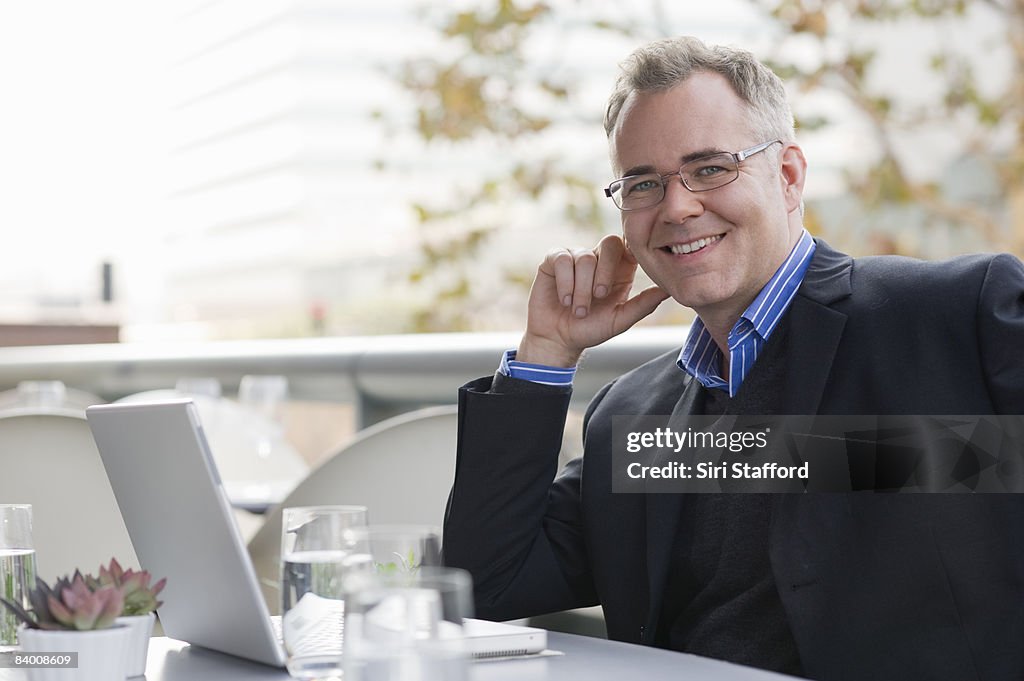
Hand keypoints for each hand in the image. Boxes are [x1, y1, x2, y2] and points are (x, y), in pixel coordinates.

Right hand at [517, 234, 669, 366]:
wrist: (558, 340)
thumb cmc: (590, 330)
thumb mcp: (621, 320)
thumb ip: (644, 304)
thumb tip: (669, 289)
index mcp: (619, 269)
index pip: (630, 245)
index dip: (632, 248)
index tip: (629, 265)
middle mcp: (598, 259)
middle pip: (609, 243)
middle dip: (605, 271)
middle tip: (600, 296)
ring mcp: (576, 257)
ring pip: (585, 257)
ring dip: (582, 288)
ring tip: (579, 310)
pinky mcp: (554, 260)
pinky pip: (563, 259)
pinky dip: (565, 283)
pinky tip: (565, 300)